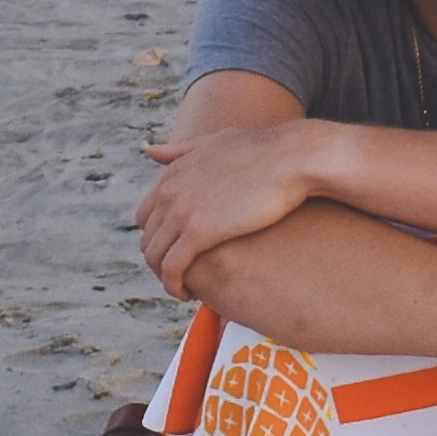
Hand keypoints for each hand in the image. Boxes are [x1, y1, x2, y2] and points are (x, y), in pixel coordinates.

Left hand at [133, 118, 322, 295]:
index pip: (145, 216)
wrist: (291, 158)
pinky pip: (171, 268)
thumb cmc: (263, 150)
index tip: (179, 251)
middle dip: (161, 260)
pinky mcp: (198, 233)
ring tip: (187, 288)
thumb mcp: (215, 141)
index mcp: (172, 173)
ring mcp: (181, 211)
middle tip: (183, 275)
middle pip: (148, 239)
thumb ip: (181, 149)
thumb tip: (149, 150)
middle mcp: (169, 191)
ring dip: (165, 277)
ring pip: (154, 257)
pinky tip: (190, 294)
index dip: (159, 237)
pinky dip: (174, 285)